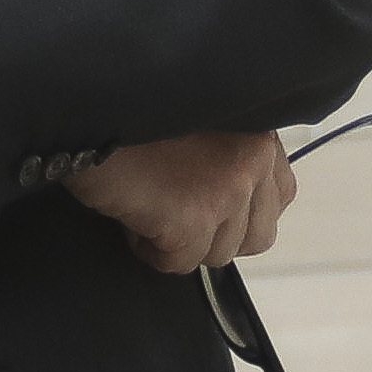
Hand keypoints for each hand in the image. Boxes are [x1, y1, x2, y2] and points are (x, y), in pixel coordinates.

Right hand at [66, 130, 294, 277]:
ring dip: (181, 241)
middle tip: (177, 211)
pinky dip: (152, 249)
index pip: (281, 194)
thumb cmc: (135, 109)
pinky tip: (134, 215)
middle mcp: (255, 158)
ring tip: (149, 205)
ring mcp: (229, 189)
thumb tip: (232, 206)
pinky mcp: (196, 218)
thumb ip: (229, 152)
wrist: (89, 107)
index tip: (209, 201)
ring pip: (218, 254)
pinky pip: (181, 264)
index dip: (243, 209)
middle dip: (216, 233)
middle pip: (257, 236)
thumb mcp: (200, 117)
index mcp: (260, 130)